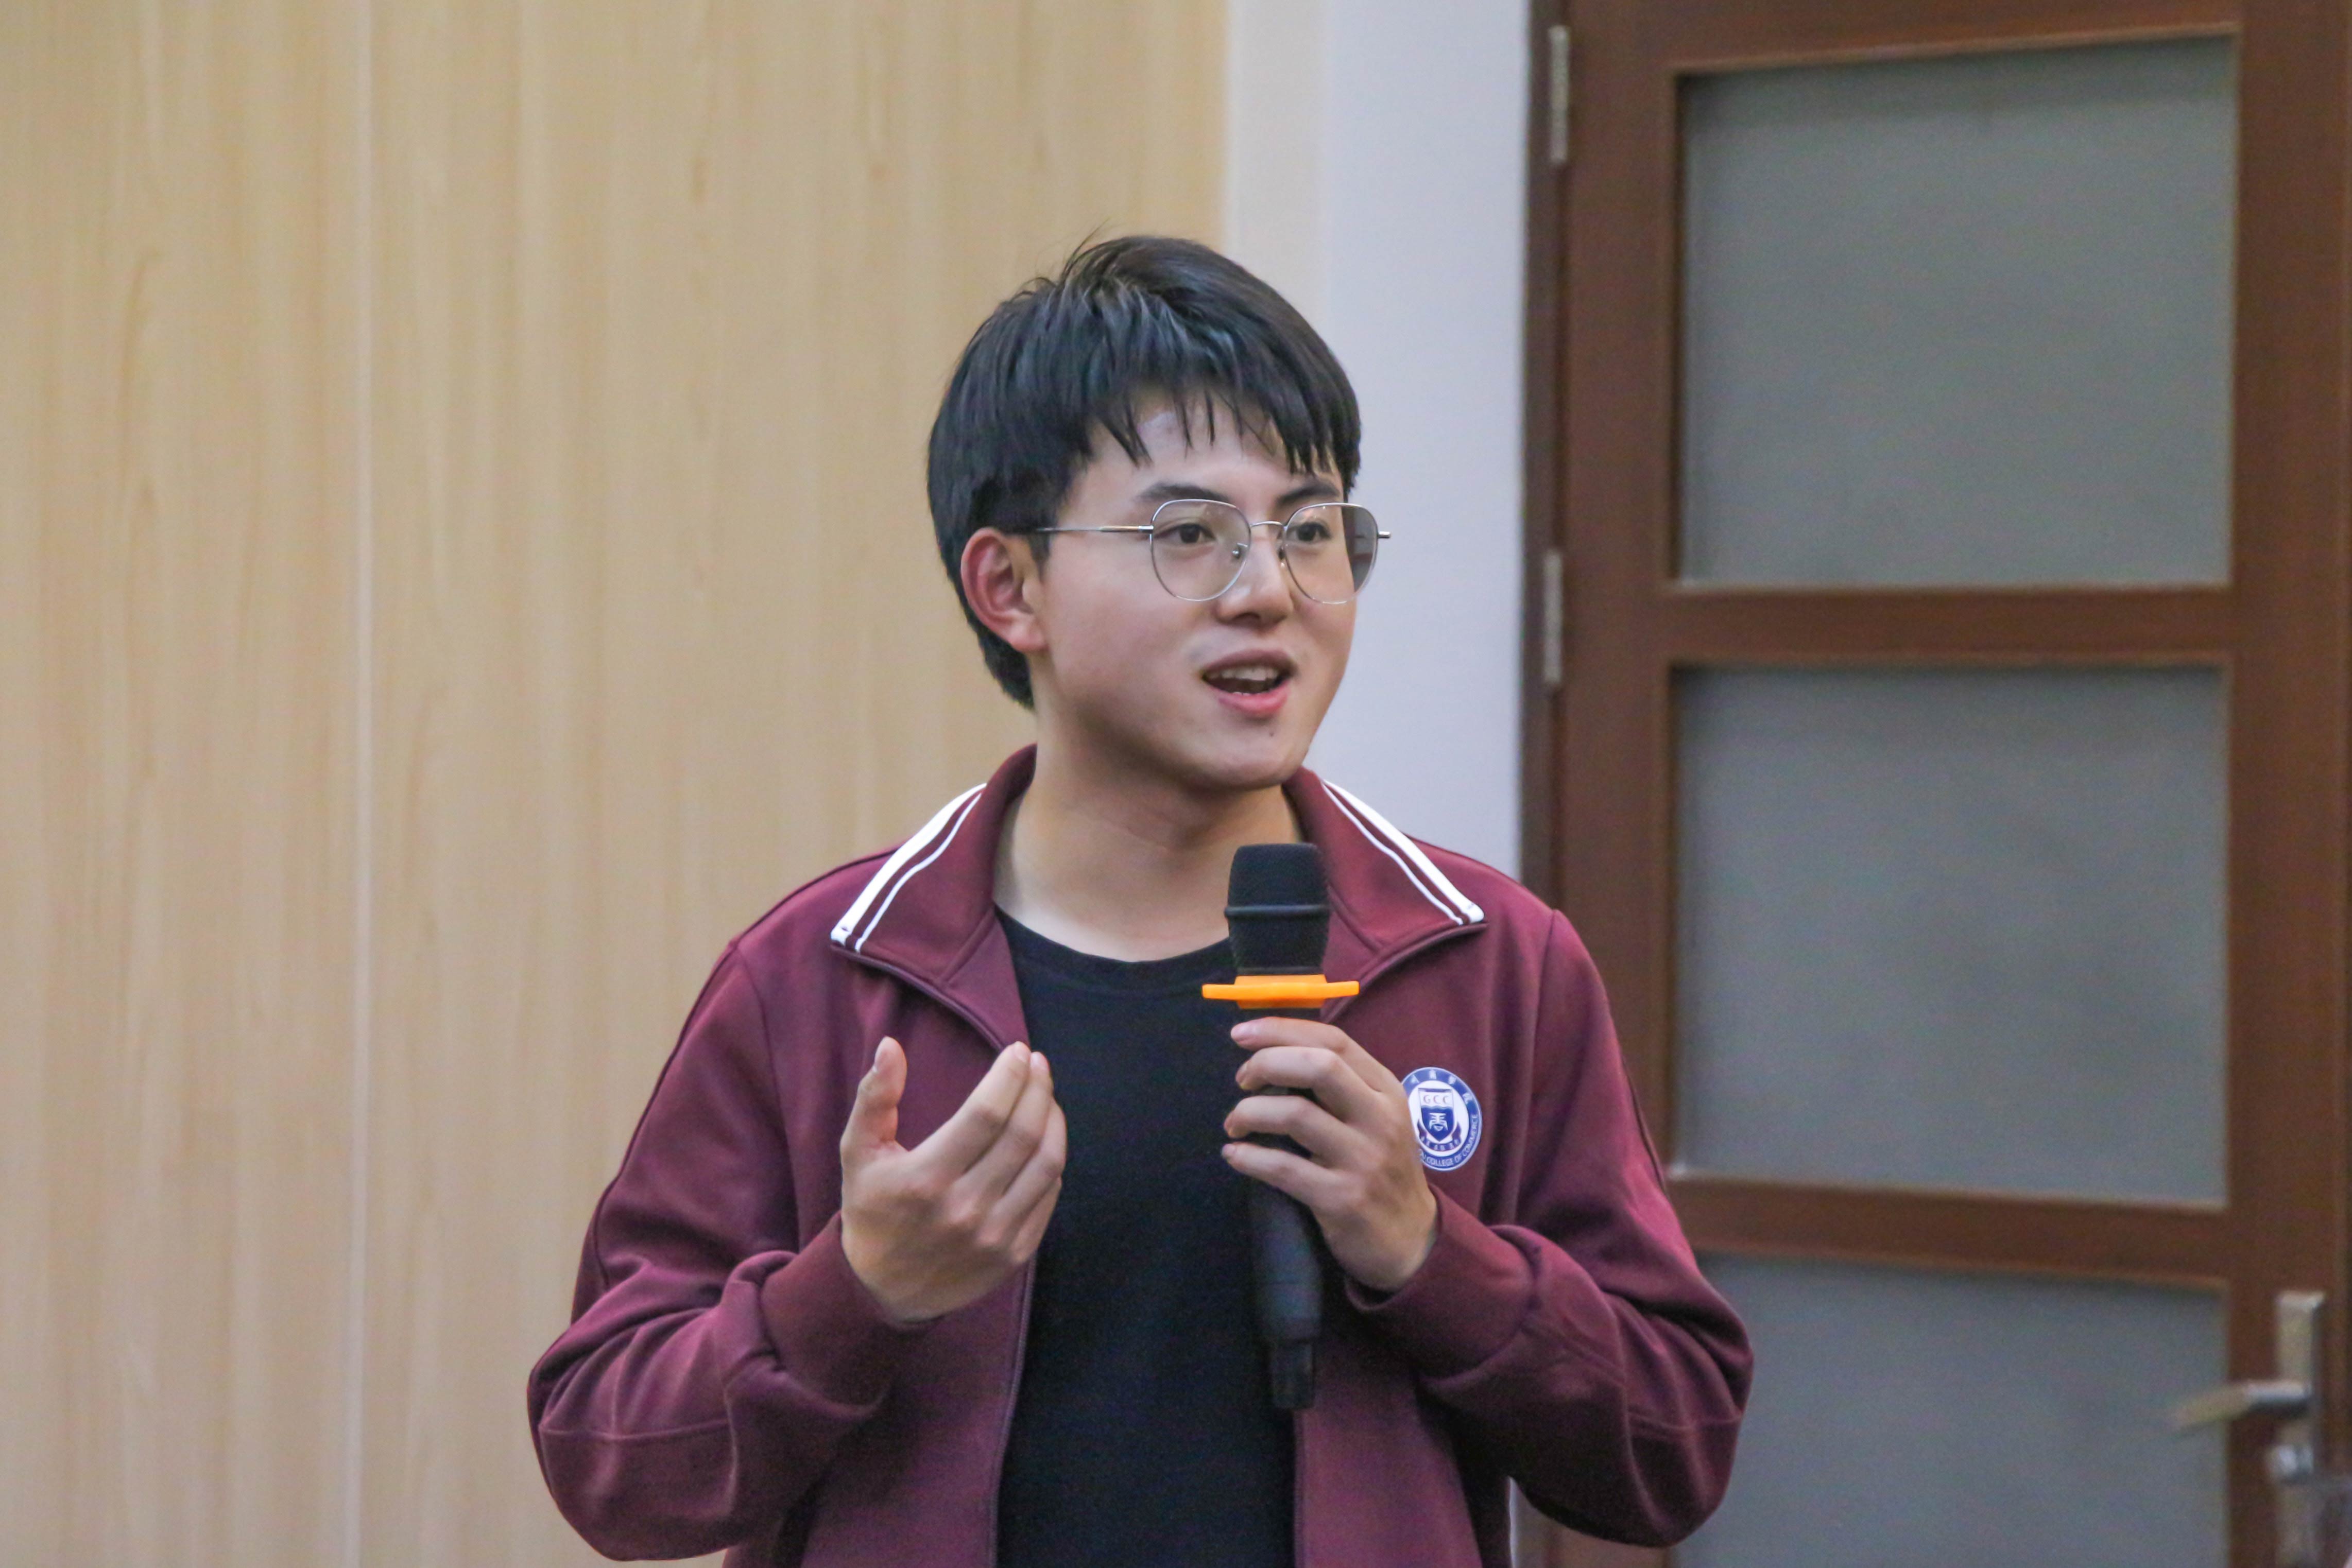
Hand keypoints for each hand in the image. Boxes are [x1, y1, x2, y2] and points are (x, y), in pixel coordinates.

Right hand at [839, 1037, 1066, 1324]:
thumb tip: (891, 1046)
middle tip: (1038, 1063)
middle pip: (1022, 1134)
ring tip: (1045, 1095)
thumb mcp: (857, 1153)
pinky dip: (1051, 1160)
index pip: (986, 1114)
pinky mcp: (1014, 1255)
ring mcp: (994, 1236)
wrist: (881, 1291)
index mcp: (926, 1179)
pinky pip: (1048, 1197)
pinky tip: (1044, 1138)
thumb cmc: (872, 1211)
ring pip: (1046, 1164)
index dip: (1008, 1076)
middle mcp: (965, 1209)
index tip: (1017, 1050)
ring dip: (1053, 1120)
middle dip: (1037, 1088)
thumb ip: (874, 1098)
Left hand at [1221, 1018, 1438, 1293]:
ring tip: (1234, 1124)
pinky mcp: (1342, 1199)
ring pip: (1295, 1114)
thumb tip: (1274, 1052)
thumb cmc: (1382, 1168)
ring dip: (1250, 1112)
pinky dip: (1249, 1157)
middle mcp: (1380, 1119)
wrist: (1411, 1240)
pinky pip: (1283, 1168)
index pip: (1334, 1041)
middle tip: (1242, 1080)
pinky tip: (1234, 1155)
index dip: (1282, 1030)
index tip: (1242, 1033)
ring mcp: (1363, 1160)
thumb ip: (1340, 1084)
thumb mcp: (1377, 1118)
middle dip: (1267, 1063)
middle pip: (1318, 1066)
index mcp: (1386, 1090)